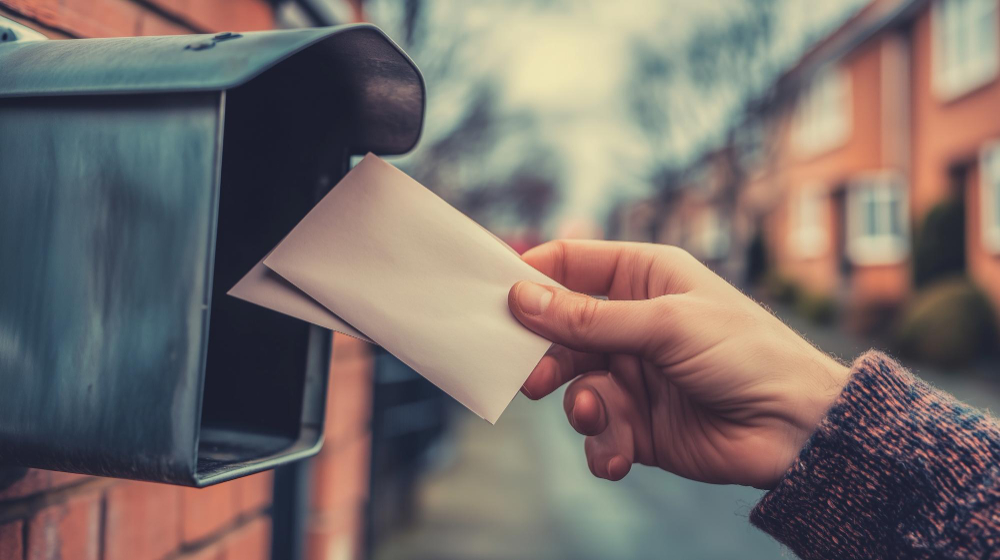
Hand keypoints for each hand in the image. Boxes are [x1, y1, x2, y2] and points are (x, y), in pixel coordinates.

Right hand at [508, 240, 848, 488]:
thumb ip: (589, 317)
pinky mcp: (637, 424)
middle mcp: (632, 322)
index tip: (493, 296)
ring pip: (574, 385)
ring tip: (594, 415)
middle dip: (544, 355)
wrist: (796, 429)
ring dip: (579, 405)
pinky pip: (598, 432)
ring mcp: (633, 373)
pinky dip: (602, 445)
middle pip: (560, 330)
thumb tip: (520, 298)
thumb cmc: (745, 354)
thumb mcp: (665, 325)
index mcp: (643, 278)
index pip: (571, 264)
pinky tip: (620, 453)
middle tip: (531, 377)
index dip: (531, 276)